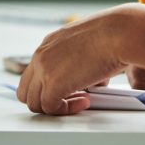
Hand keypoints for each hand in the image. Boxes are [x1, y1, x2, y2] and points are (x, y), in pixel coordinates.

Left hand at [17, 3, 144, 115]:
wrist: (118, 33)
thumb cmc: (112, 35)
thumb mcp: (87, 44)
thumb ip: (78, 62)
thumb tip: (86, 82)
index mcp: (49, 44)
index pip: (33, 74)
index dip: (48, 87)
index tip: (68, 90)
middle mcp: (41, 55)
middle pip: (26, 91)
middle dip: (46, 100)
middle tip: (70, 99)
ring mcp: (44, 70)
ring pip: (34, 103)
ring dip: (57, 106)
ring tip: (81, 100)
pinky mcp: (53, 84)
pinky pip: (50, 108)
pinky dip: (67, 110)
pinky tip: (86, 101)